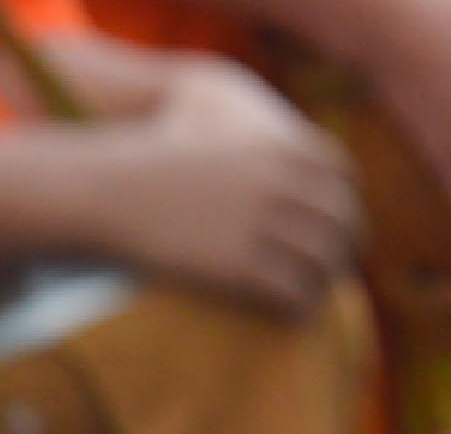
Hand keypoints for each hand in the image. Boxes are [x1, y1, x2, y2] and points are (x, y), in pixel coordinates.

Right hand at [93, 61, 359, 315]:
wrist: (105, 192)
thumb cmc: (157, 162)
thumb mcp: (221, 135)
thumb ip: (268, 150)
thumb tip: (301, 168)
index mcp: (283, 149)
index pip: (344, 180)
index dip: (345, 205)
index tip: (337, 227)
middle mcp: (281, 184)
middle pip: (342, 222)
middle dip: (344, 246)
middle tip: (332, 268)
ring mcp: (262, 225)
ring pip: (324, 262)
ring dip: (326, 282)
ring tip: (312, 295)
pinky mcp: (239, 267)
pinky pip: (294, 293)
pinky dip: (302, 307)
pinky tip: (292, 315)